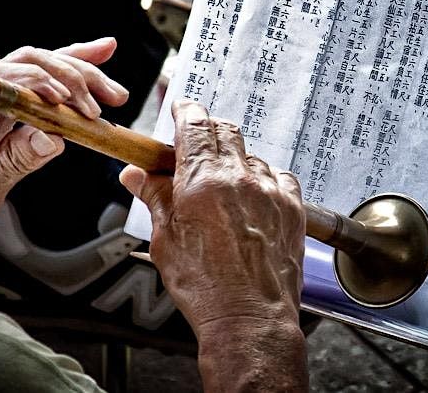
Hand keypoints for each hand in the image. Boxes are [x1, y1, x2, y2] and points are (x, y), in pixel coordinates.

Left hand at [0, 38, 128, 274]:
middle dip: (70, 75)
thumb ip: (15, 161)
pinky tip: (94, 62)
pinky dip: (67, 74)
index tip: (69, 102)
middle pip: (25, 63)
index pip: (1, 79)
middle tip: (105, 98)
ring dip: (78, 74)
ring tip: (112, 90)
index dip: (38, 83)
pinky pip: (38, 84)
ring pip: (37, 68)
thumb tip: (53, 138)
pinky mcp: (3, 108)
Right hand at [120, 101, 307, 391]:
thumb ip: (154, 198)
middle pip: (225, 131)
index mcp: (202, 182)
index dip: (186, 111)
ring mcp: (270, 192)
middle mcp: (239, 179)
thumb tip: (135, 174)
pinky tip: (252, 198)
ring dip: (234, 160)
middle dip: (208, 132)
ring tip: (222, 188)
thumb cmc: (206, 288)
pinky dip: (263, 178)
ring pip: (251, 154)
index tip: (181, 108)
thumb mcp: (166, 241)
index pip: (195, 125)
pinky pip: (278, 176)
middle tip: (195, 148)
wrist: (249, 320)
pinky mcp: (292, 207)